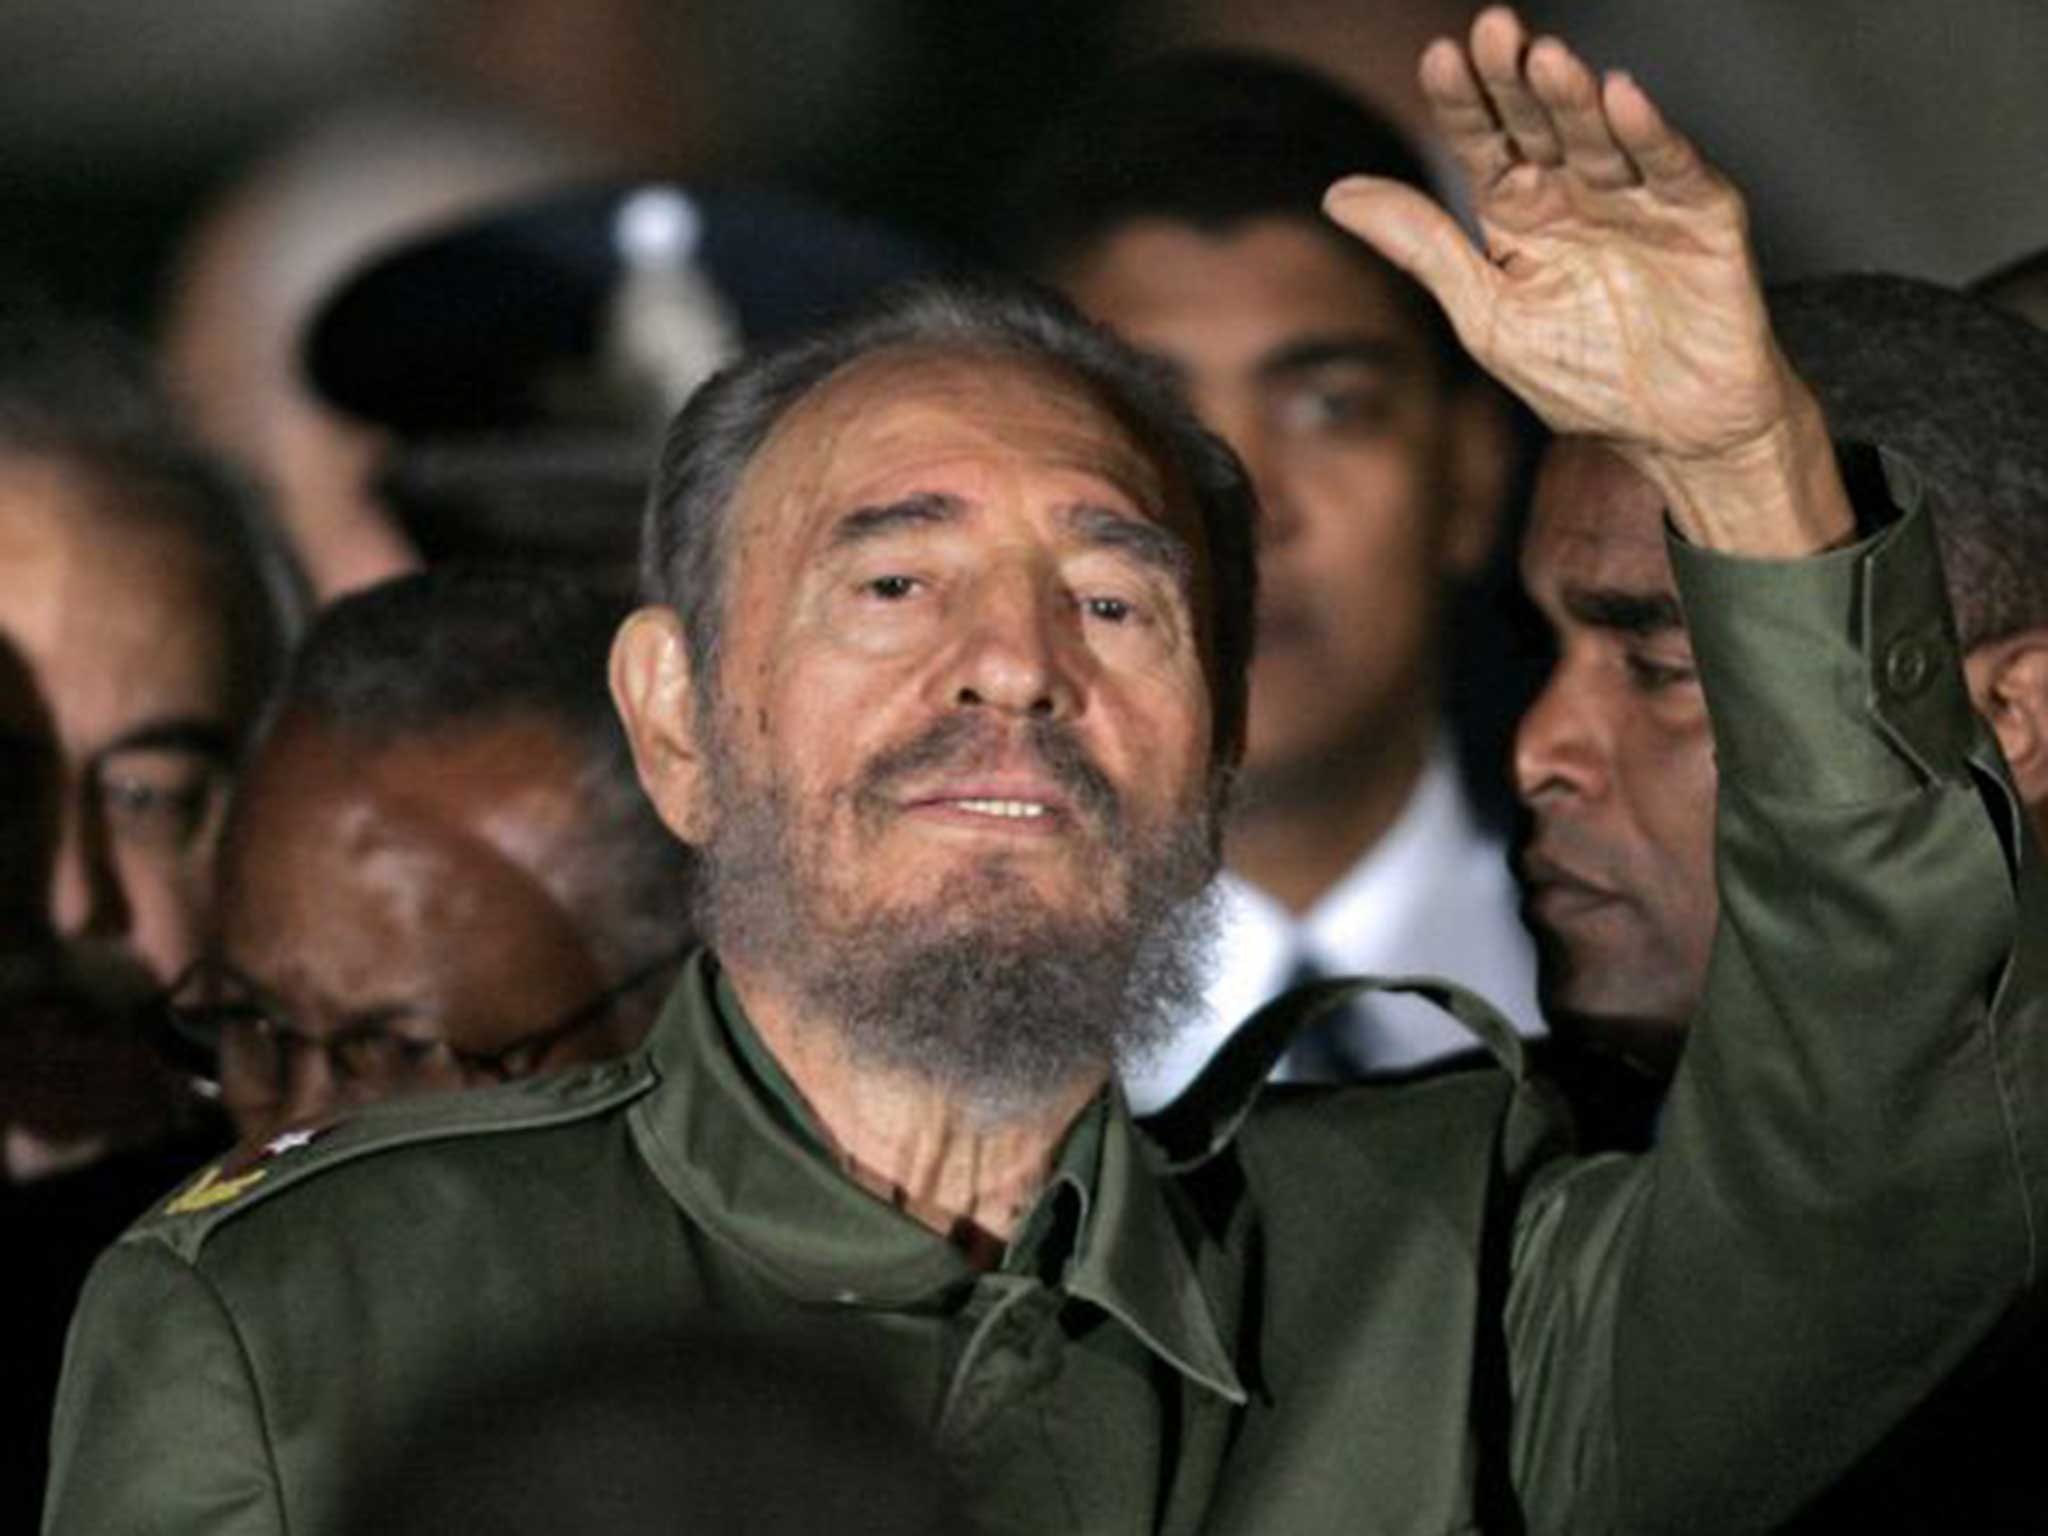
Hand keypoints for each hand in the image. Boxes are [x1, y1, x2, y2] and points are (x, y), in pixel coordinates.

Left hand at [1325, 7, 1849, 552]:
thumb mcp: (1485, 313)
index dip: (1464, 101)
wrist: (1674, 431)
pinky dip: (1650, 135)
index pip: (1485, 141)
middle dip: (1515, 79)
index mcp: (1522, 212)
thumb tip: (1338, 195)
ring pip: (1601, 135)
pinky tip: (1623, 98)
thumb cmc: (1584, 377)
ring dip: (1574, 98)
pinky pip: (1673, 168)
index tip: (1438, 59)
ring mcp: (1640, 198)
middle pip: (1540, 123)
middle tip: (1491, 31)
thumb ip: (1422, 247)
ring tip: (1546, 59)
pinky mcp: (1702, 216)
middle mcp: (1578, 193)